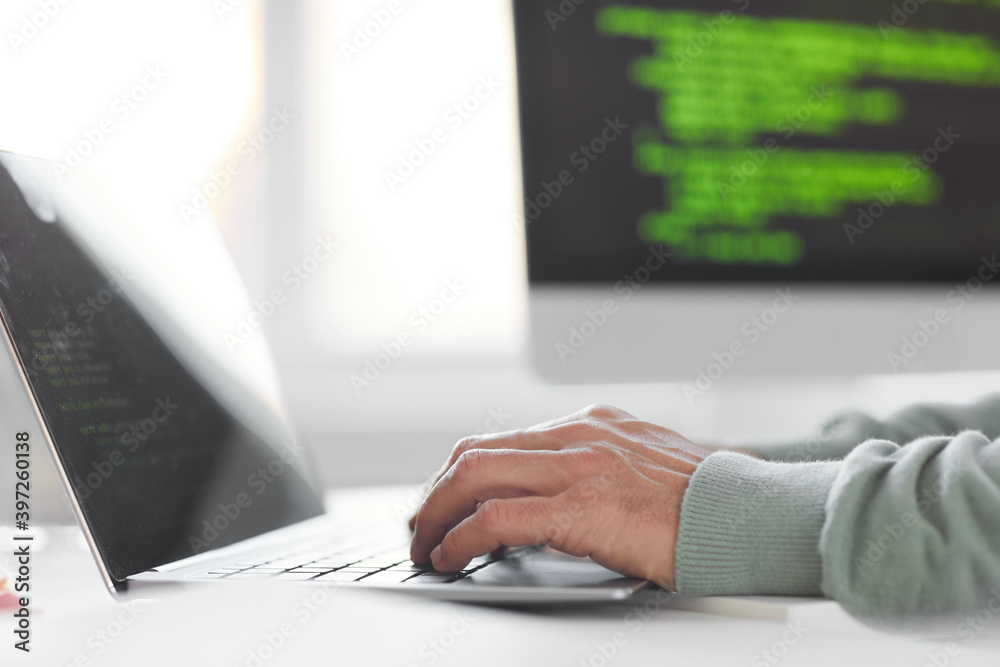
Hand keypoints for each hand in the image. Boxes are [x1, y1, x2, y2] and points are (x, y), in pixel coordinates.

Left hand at [408, 405, 713, 589]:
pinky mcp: (582, 508)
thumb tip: (566, 498)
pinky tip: (453, 557)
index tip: (445, 500)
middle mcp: (578, 436)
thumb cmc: (709, 502)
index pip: (503, 440)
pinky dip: (462, 538)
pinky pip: (496, 518)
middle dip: (436, 490)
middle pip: (476, 452)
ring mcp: (578, 467)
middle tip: (421, 524)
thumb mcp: (648, 466)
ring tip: (426, 544)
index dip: (461, 473)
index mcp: (592, 426)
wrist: (752, 515)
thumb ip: (604, 469)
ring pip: (474, 476)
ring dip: (436, 513)